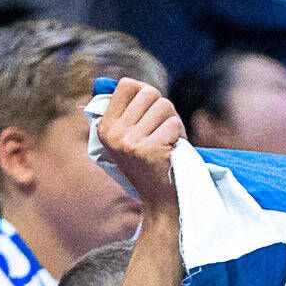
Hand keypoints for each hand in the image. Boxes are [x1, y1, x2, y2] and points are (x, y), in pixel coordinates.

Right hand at [95, 76, 184, 209]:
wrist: (160, 202)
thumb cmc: (149, 164)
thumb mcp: (127, 138)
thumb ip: (125, 111)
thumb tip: (126, 82)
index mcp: (105, 128)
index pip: (126, 84)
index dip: (144, 94)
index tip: (148, 113)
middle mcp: (114, 135)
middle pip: (150, 92)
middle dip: (163, 109)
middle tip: (162, 131)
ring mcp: (131, 144)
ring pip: (165, 106)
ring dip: (173, 123)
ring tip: (168, 142)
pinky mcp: (150, 151)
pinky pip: (174, 124)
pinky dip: (180, 136)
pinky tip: (172, 151)